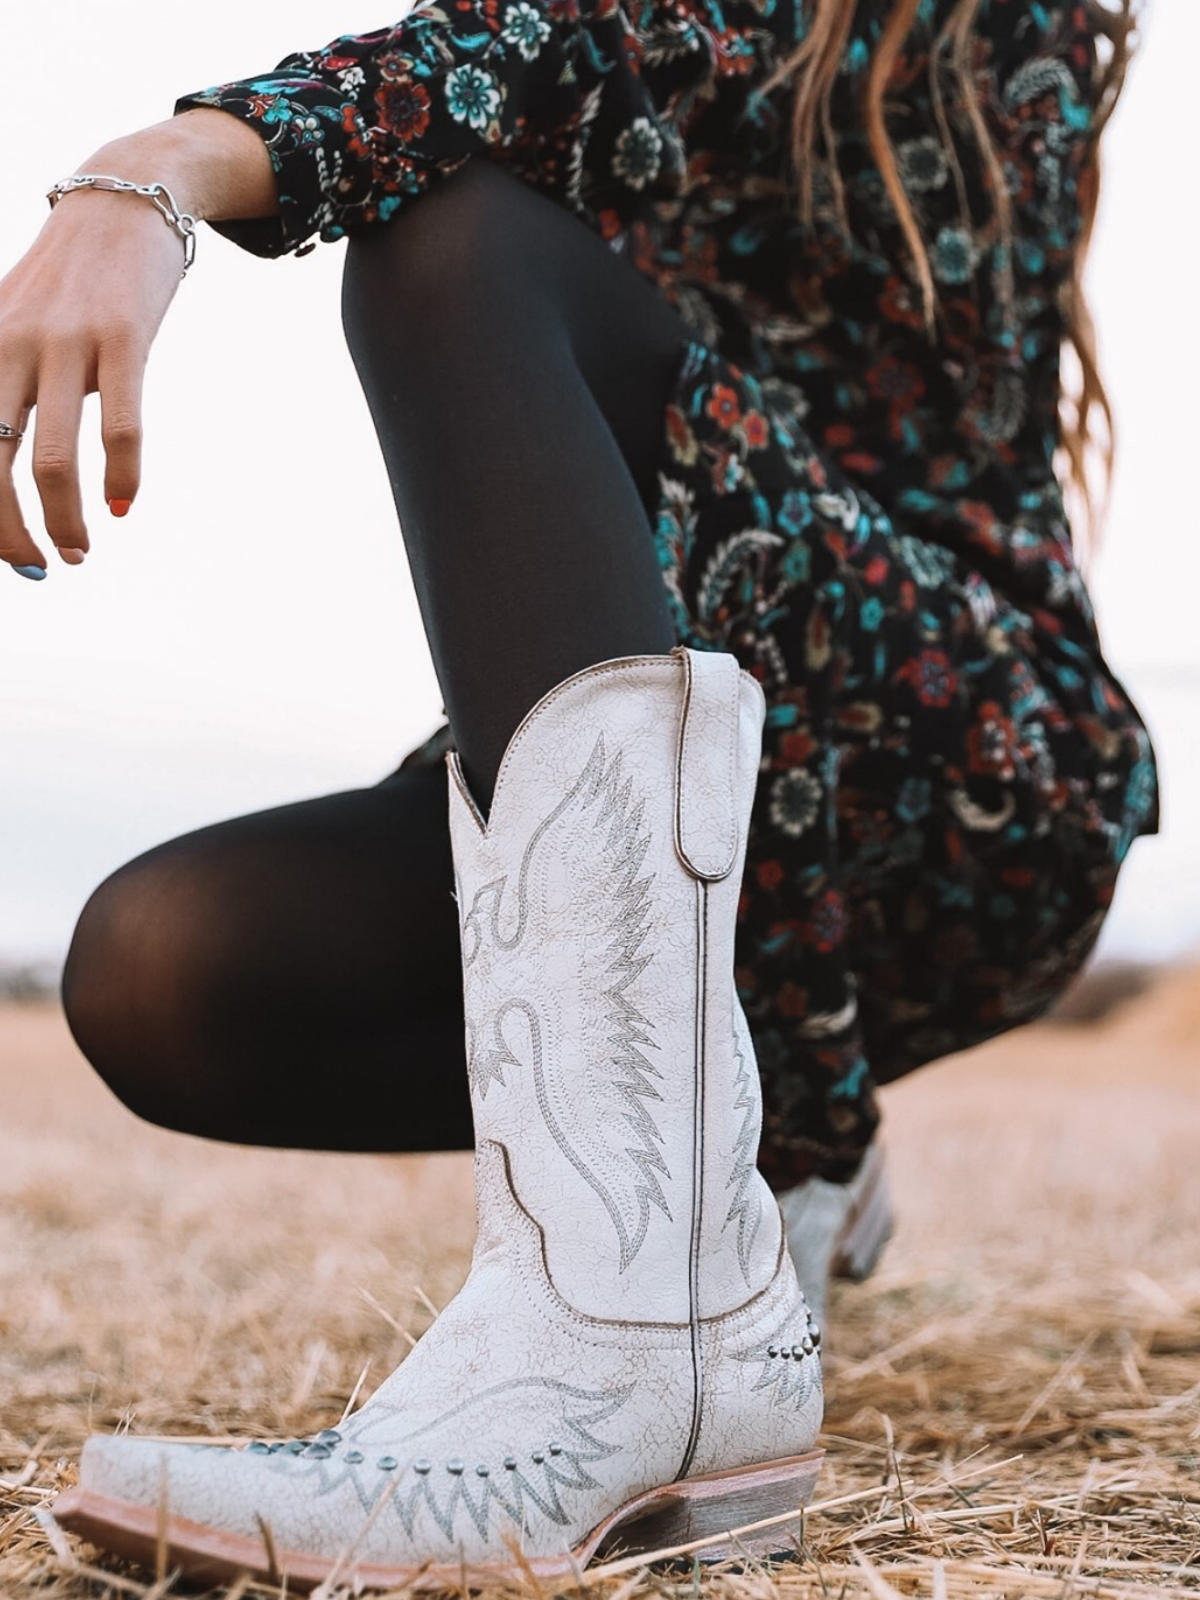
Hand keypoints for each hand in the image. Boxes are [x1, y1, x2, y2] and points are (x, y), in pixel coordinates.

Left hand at [1, 110, 277, 578]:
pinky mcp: (122, 338)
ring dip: (64, 522)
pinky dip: (122, 480)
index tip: (6, 553)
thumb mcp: (13, 325)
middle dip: (10, 533)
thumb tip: (8, 474)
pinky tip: (122, 506)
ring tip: (80, 551)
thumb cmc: (68, 283)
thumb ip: (7, 390)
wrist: (122, 200)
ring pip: (53, 459)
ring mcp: (65, 342)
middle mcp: (9, 345)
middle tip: (37, 568)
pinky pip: (121, 428)